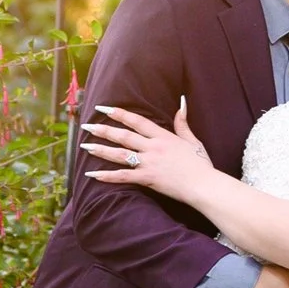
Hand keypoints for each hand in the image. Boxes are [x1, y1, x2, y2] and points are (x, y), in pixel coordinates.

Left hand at [84, 98, 209, 194]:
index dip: (119, 113)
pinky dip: (107, 176)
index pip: (136, 121)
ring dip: (101, 150)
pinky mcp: (148, 179)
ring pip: (120, 155)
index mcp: (163, 136)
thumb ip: (182, 122)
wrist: (204, 185)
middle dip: (103, 130)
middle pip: (123, 136)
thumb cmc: (200, 164)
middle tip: (86, 126)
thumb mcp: (192, 140)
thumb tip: (182, 102)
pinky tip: (93, 174)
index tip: (104, 108)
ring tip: (85, 147)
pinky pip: (123, 177)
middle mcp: (153, 147)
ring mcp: (149, 163)